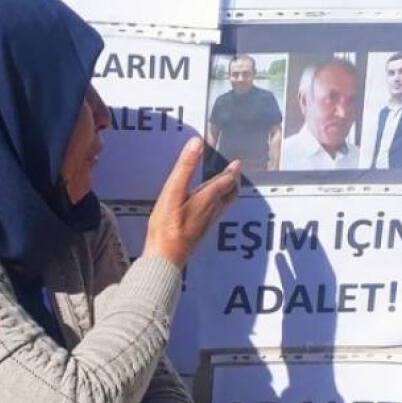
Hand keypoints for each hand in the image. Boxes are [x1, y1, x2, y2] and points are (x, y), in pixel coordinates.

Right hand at [143, 138, 240, 267]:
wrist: (165, 258)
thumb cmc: (167, 226)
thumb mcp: (173, 191)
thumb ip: (185, 167)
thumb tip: (196, 144)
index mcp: (208, 199)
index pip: (226, 181)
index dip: (232, 171)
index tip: (236, 162)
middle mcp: (211, 211)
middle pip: (229, 194)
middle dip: (233, 181)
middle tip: (235, 172)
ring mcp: (206, 223)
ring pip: (222, 204)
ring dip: (226, 192)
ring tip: (225, 184)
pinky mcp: (199, 231)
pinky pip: (214, 212)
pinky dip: (216, 202)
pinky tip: (207, 205)